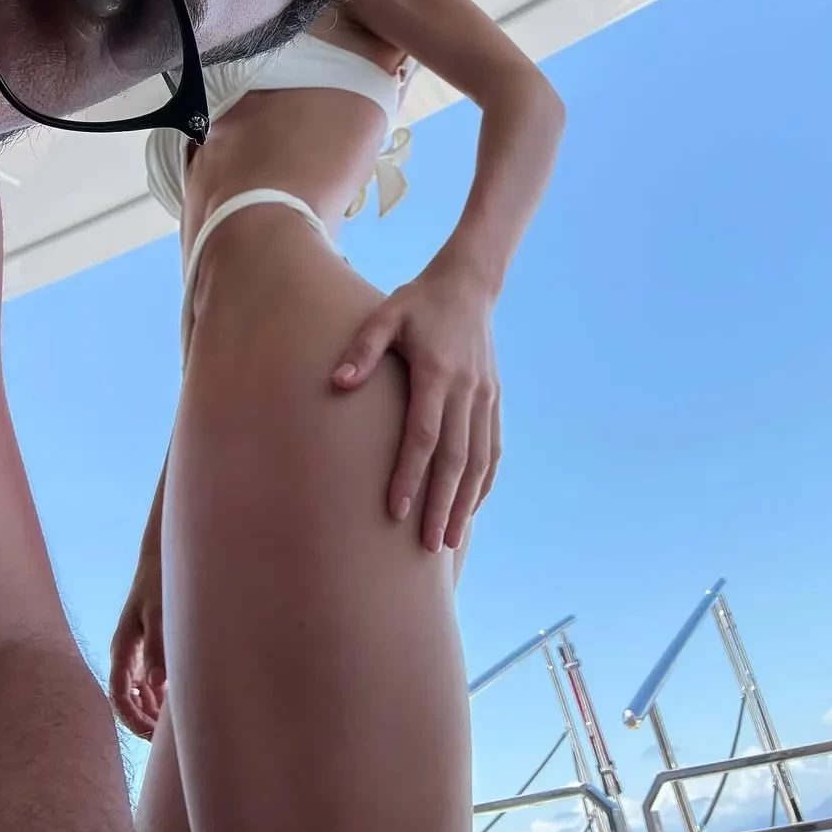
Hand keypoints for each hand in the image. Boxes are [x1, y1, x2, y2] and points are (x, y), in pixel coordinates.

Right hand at [109, 570, 166, 740]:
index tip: (150, 735)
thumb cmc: (159, 582)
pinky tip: (176, 708)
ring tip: (175, 731)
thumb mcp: (159, 611)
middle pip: (129, 701)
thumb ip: (157, 645)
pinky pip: (150, 683)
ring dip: (153, 713)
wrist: (163, 558)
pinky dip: (160, 698)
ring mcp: (137, 654)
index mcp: (122, 650)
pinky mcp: (149, 650)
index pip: (119, 696)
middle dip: (144, 722)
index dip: (132, 719)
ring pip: (141, 695)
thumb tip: (156, 683)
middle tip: (168, 742)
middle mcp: (126, 656)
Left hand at [332, 257, 500, 552]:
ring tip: (450, 539)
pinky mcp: (493, 399)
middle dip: (441, 504)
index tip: (396, 510)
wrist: (468, 285)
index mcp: (436, 373)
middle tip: (428, 546)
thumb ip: (363, 349)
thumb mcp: (385, 315)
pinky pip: (492, 448)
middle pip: (455, 459)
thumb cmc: (417, 302)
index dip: (409, 475)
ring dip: (465, 501)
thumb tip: (337, 383)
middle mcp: (466, 390)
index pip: (423, 435)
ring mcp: (484, 397)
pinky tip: (471, 505)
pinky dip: (483, 481)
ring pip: (478, 460)